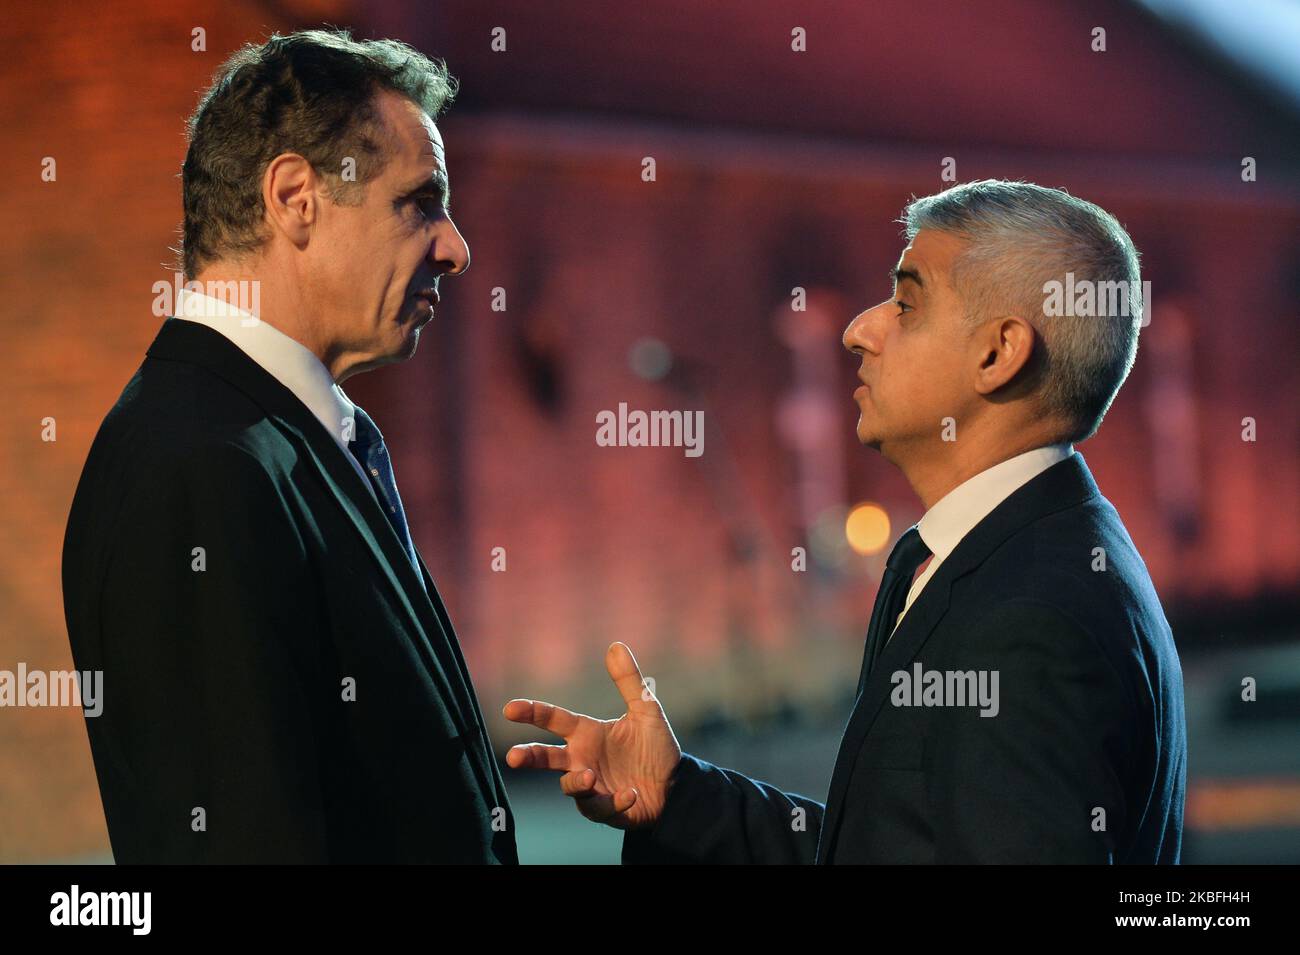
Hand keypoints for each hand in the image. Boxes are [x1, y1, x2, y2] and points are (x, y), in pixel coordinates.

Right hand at [503, 642, 681, 828]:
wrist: (675, 784)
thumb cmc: (654, 747)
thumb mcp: (645, 710)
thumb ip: (629, 681)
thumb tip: (616, 645)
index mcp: (586, 733)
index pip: (553, 719)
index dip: (532, 712)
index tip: (510, 708)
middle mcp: (582, 759)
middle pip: (545, 757)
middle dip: (527, 756)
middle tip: (513, 757)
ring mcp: (591, 787)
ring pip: (570, 786)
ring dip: (577, 782)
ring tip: (590, 776)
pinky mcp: (605, 809)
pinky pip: (601, 808)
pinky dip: (613, 801)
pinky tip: (630, 793)